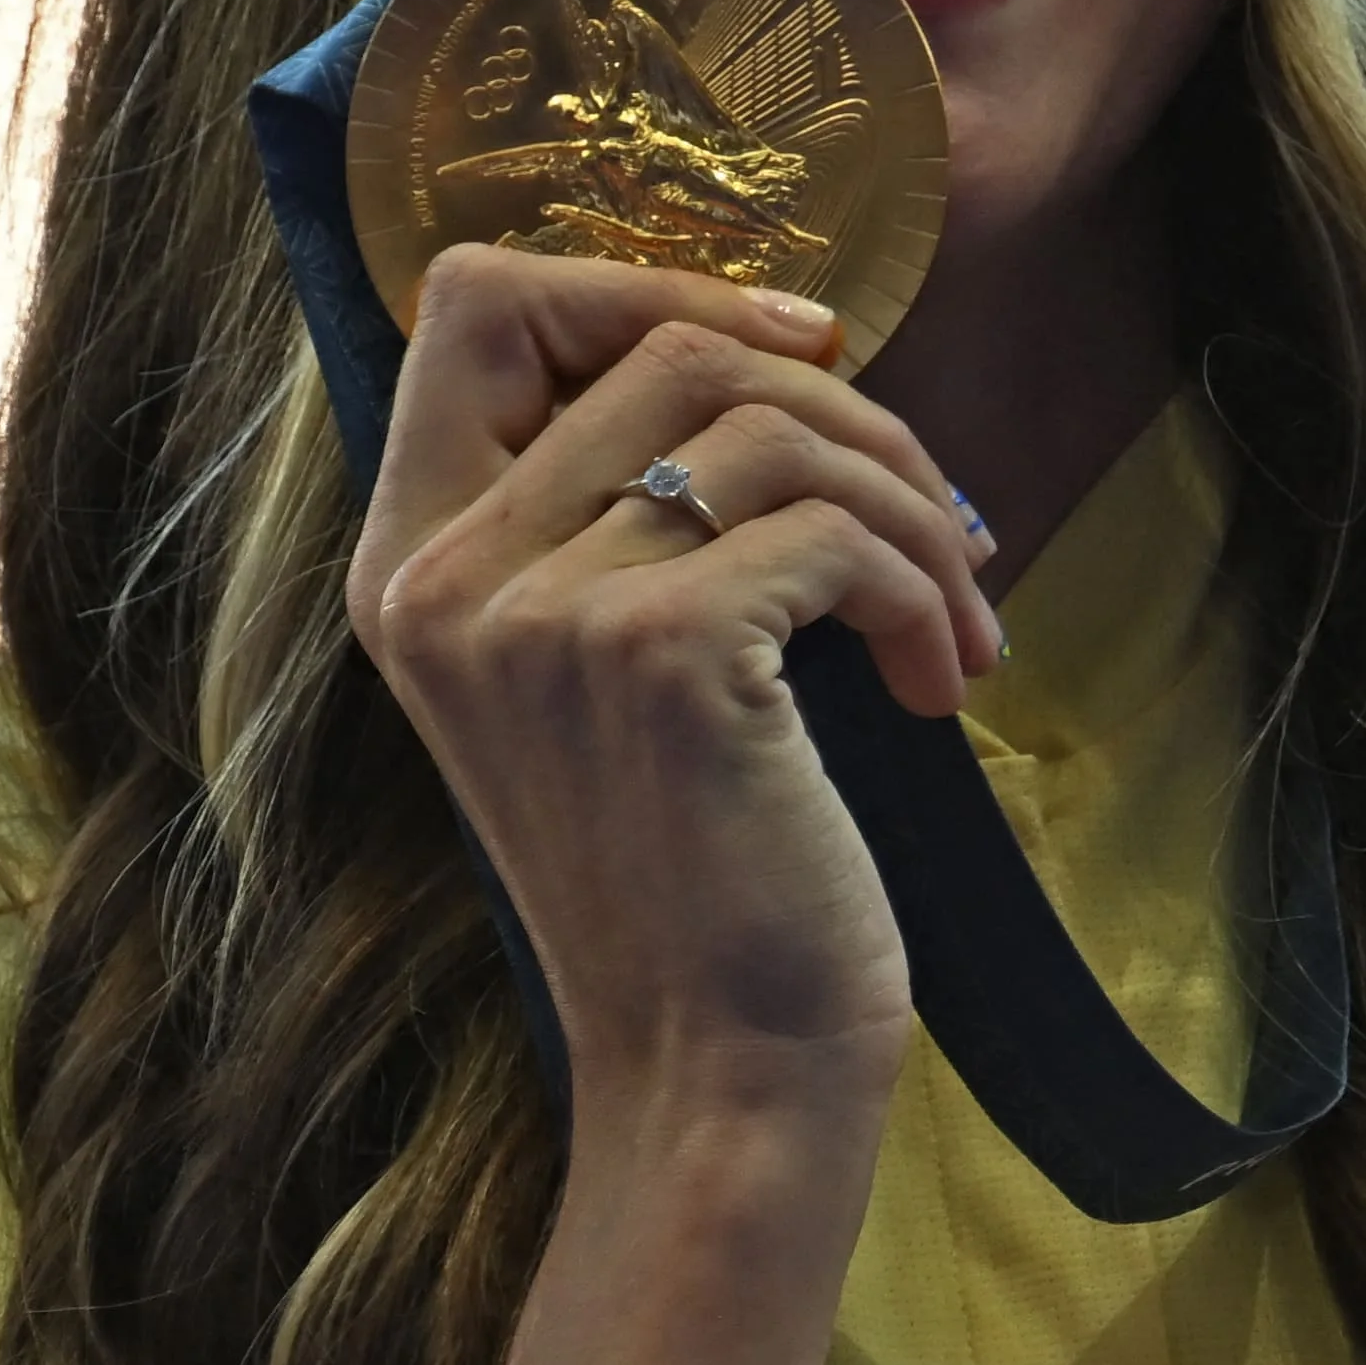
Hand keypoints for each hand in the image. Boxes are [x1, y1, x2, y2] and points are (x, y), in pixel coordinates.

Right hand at [344, 249, 1002, 1364]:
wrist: (723, 1080)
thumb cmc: (701, 887)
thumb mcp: (616, 681)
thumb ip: (621, 517)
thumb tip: (768, 344)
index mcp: (409, 563)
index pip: (471, 296)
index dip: (644, 283)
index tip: (797, 361)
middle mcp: (443, 574)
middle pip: (666, 338)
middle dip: (849, 414)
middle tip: (933, 529)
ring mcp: (536, 614)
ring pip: (768, 419)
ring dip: (911, 504)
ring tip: (956, 621)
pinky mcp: (656, 659)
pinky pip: (832, 529)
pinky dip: (923, 589)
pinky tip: (941, 685)